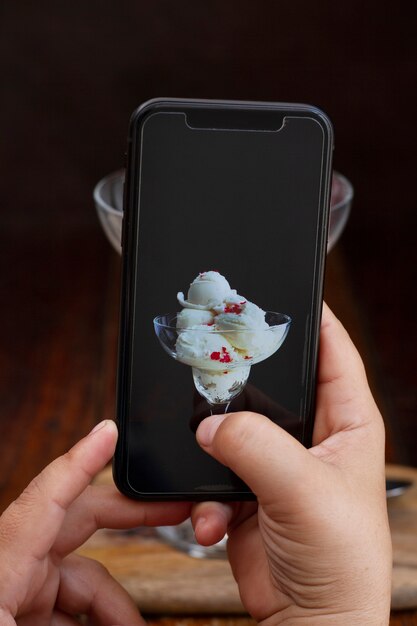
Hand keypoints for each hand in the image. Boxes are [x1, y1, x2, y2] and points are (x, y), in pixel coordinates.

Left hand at [0, 420, 190, 624]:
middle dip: (133, 518)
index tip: (109, 432)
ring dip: (118, 604)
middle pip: (82, 522)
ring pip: (85, 577)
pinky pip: (68, 605)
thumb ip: (73, 619)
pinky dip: (95, 618)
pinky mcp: (17, 608)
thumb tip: (131, 623)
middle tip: (176, 513)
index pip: (49, 496)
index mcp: (3, 562)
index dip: (83, 458)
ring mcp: (15, 588)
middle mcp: (10, 566)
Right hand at [193, 303, 391, 624]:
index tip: (285, 292)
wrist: (309, 620)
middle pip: (275, 386)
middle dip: (243, 382)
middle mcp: (313, 438)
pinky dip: (204, 494)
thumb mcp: (304, 491)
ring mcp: (277, 464)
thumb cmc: (340, 560)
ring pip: (236, 426)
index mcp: (347, 423)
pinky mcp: (247, 491)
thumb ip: (256, 446)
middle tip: (214, 366)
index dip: (314, 321)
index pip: (335, 353)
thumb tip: (211, 425)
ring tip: (207, 458)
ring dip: (215, 446)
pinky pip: (214, 471)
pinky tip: (210, 518)